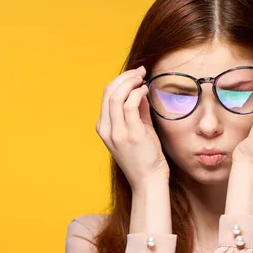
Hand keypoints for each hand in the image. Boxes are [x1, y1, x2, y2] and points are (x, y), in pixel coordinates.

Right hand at [96, 66, 168, 191]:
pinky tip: (146, 90)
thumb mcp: (138, 129)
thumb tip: (140, 89)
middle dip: (125, 77)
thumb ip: (137, 110)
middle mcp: (107, 129)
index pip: (106, 95)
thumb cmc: (145, 157)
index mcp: (104, 127)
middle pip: (108, 92)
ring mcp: (117, 133)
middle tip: (140, 72)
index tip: (135, 74)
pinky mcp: (131, 135)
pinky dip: (137, 93)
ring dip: (130, 82)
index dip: (120, 80)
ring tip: (143, 78)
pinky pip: (130, 105)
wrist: (148, 181)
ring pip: (116, 96)